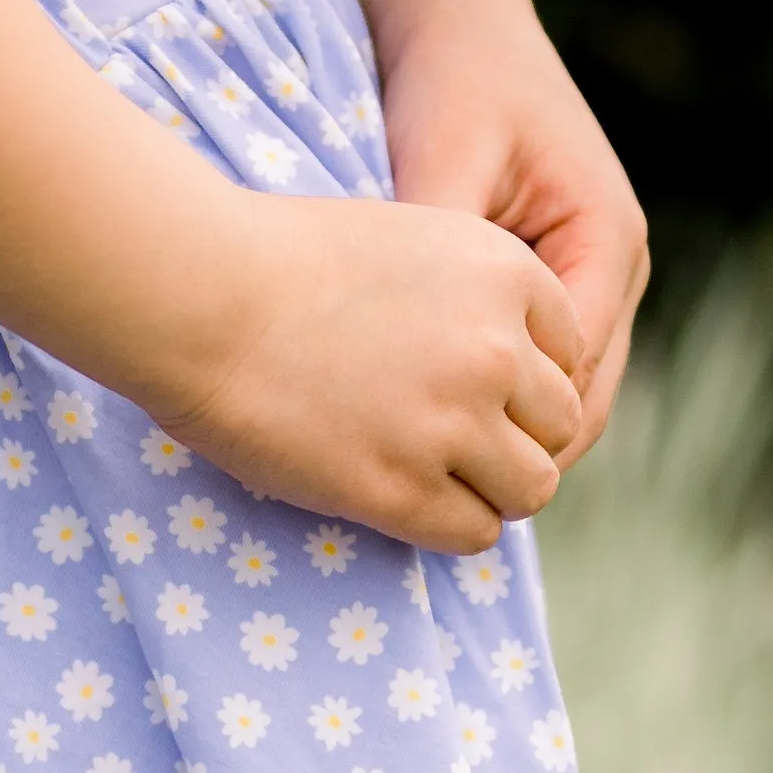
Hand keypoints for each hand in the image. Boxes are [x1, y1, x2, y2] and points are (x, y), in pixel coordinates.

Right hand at [158, 189, 588, 552]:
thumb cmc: (277, 259)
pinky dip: (448, 525)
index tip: (474, 387)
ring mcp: (454, 423)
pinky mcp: (403, 488)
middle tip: (455, 440)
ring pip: (532, 488)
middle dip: (514, 435)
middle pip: (559, 424)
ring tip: (435, 476)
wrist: (202, 295)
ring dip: (492, 489)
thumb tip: (499, 360)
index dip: (525, 378)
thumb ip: (468, 295)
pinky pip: (474, 533)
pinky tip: (401, 499)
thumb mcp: (408, 239)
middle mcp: (498, 349)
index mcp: (506, 272)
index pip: (571, 353)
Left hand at [378, 2, 649, 463]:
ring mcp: (591, 273)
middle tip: (443, 505)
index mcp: (607, 243)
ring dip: (510, 431)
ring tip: (436, 480)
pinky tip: (434, 422)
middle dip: (519, 452)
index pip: (579, 379)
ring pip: (564, 390)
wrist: (459, 20)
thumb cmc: (452, 84)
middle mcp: (615, 266)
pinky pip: (536, 361)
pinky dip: (497, 394)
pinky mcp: (552, 274)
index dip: (520, 439)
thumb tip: (428, 350)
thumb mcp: (444, 163)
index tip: (449, 478)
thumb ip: (445, 253)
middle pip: (583, 400)